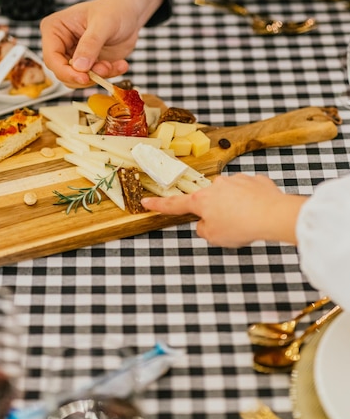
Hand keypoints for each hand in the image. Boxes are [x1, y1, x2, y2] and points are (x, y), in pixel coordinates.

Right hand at [40, 0, 163, 88]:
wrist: (129, 13)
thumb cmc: (114, 10)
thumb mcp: (103, 23)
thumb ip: (90, 44)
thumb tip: (79, 67)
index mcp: (55, 29)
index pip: (51, 58)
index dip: (66, 71)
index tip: (84, 77)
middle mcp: (60, 45)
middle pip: (62, 72)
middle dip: (85, 76)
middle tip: (105, 68)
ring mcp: (73, 56)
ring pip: (77, 80)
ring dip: (97, 76)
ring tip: (113, 64)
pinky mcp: (87, 65)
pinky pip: (92, 79)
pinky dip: (107, 76)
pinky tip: (120, 65)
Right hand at [142, 173, 306, 246]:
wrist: (272, 215)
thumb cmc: (242, 226)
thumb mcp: (215, 237)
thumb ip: (204, 229)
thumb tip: (206, 223)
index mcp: (202, 201)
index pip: (175, 204)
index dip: (159, 205)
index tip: (146, 201)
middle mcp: (216, 186)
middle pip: (209, 201)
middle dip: (216, 211)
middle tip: (229, 226)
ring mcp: (236, 180)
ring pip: (230, 195)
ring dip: (235, 206)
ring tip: (248, 221)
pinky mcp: (255, 180)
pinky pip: (249, 192)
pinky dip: (252, 201)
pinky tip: (259, 212)